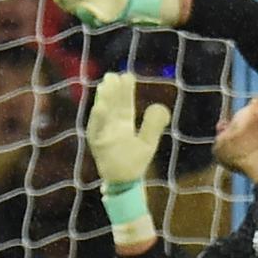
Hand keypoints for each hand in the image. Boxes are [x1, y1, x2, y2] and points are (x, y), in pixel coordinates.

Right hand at [86, 71, 170, 188]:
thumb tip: (160, 106)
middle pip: (112, 105)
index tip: (127, 76)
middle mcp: (112, 126)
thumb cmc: (134, 162)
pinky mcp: (98, 144)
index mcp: (124, 123)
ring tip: (105, 85)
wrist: (124, 182)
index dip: (125, 90)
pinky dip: (98, 117)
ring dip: (104, 100)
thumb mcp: (148, 142)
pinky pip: (96, 129)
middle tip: (112, 75)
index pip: (124, 103)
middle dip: (112, 90)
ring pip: (103, 113)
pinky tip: (100, 105)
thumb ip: (153, 125)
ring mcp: (103, 134)